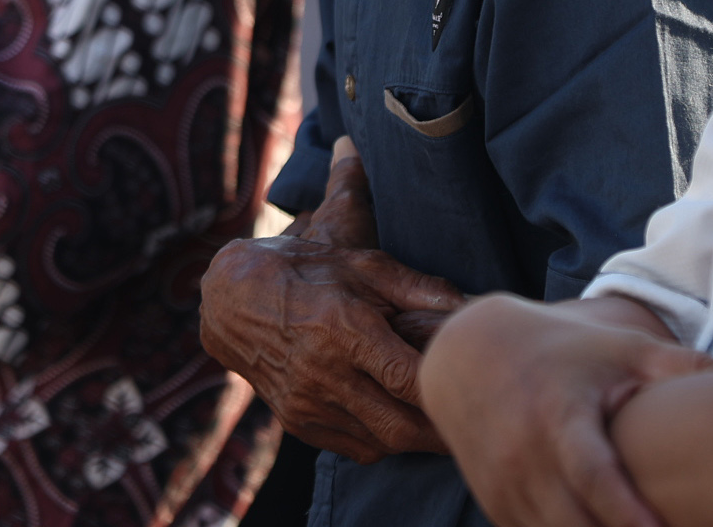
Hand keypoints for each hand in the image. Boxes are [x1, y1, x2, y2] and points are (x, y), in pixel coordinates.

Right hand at [200, 138, 466, 462]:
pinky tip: (403, 422)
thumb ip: (420, 288)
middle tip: (476, 422)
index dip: (447, 390)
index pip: (408, 377)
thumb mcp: (364, 265)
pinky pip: (356, 448)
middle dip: (442, 431)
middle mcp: (323, 372)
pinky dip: (386, 442)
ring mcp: (307, 403)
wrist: (232, 301)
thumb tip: (472, 304)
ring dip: (417, 439)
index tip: (479, 390)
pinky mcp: (298, 423)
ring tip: (446, 424)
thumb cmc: (309, 273)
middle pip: (400, 426)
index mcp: (343, 328)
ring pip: (381, 443)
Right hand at [422, 294, 712, 526]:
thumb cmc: (563, 350)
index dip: (626, 511)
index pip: (593, 474)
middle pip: (572, 523)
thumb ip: (679, 366)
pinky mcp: (495, 504)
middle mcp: (523, 455)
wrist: (469, 354)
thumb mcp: (620, 348)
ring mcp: (503, 484)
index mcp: (558, 415)